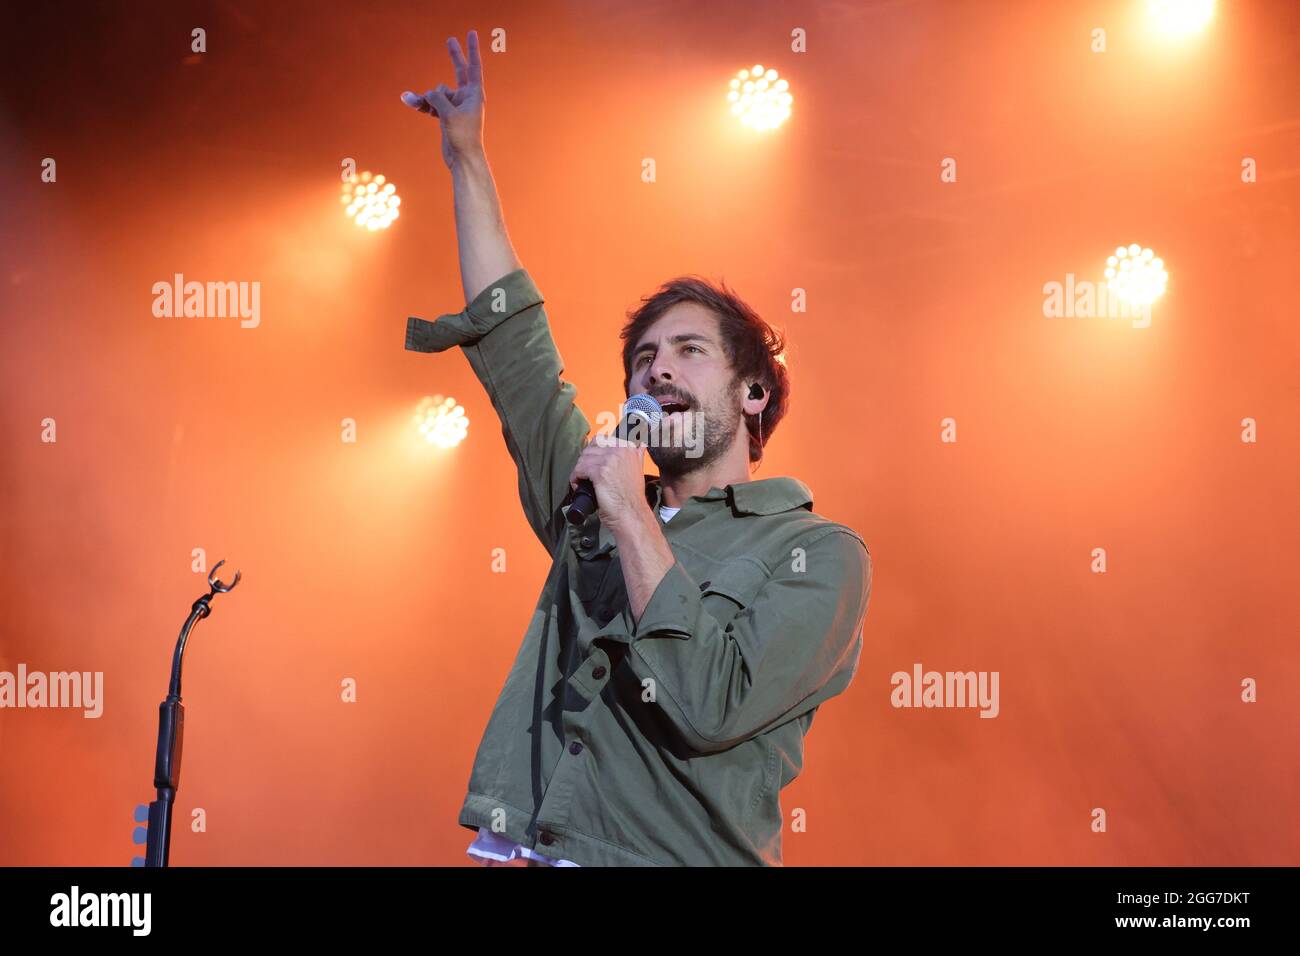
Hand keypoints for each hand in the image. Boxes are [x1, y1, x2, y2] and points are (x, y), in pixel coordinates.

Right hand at [400, 30, 484, 169]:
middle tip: (450, 39)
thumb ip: (437, 98)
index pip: (473, 66)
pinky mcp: (446, 116)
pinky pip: (432, 104)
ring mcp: (456, 106)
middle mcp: (466, 98)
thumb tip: (426, 95)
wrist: (463, 160)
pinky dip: (423, 104)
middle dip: (454, 56)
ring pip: (437, 93)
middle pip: (459, 71)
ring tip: (411, 101)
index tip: (471, 33)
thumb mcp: (448, 114)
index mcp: (474, 94)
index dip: (471, 49)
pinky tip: (410, 102)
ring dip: (425, 97)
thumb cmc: (462, 137)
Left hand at [569, 435, 649, 528]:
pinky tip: (579, 486)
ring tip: (582, 483)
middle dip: (585, 462)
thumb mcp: (638, 470)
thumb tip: (640, 445)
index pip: (601, 440)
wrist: (631, 514)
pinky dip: (575, 478)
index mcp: (629, 448)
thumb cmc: (632, 497)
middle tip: (585, 476)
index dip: (593, 453)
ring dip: (579, 471)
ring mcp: (610, 460)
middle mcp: (620, 450)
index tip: (592, 466)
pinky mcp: (600, 471)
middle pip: (590, 449)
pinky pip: (579, 469)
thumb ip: (637, 456)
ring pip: (583, 459)